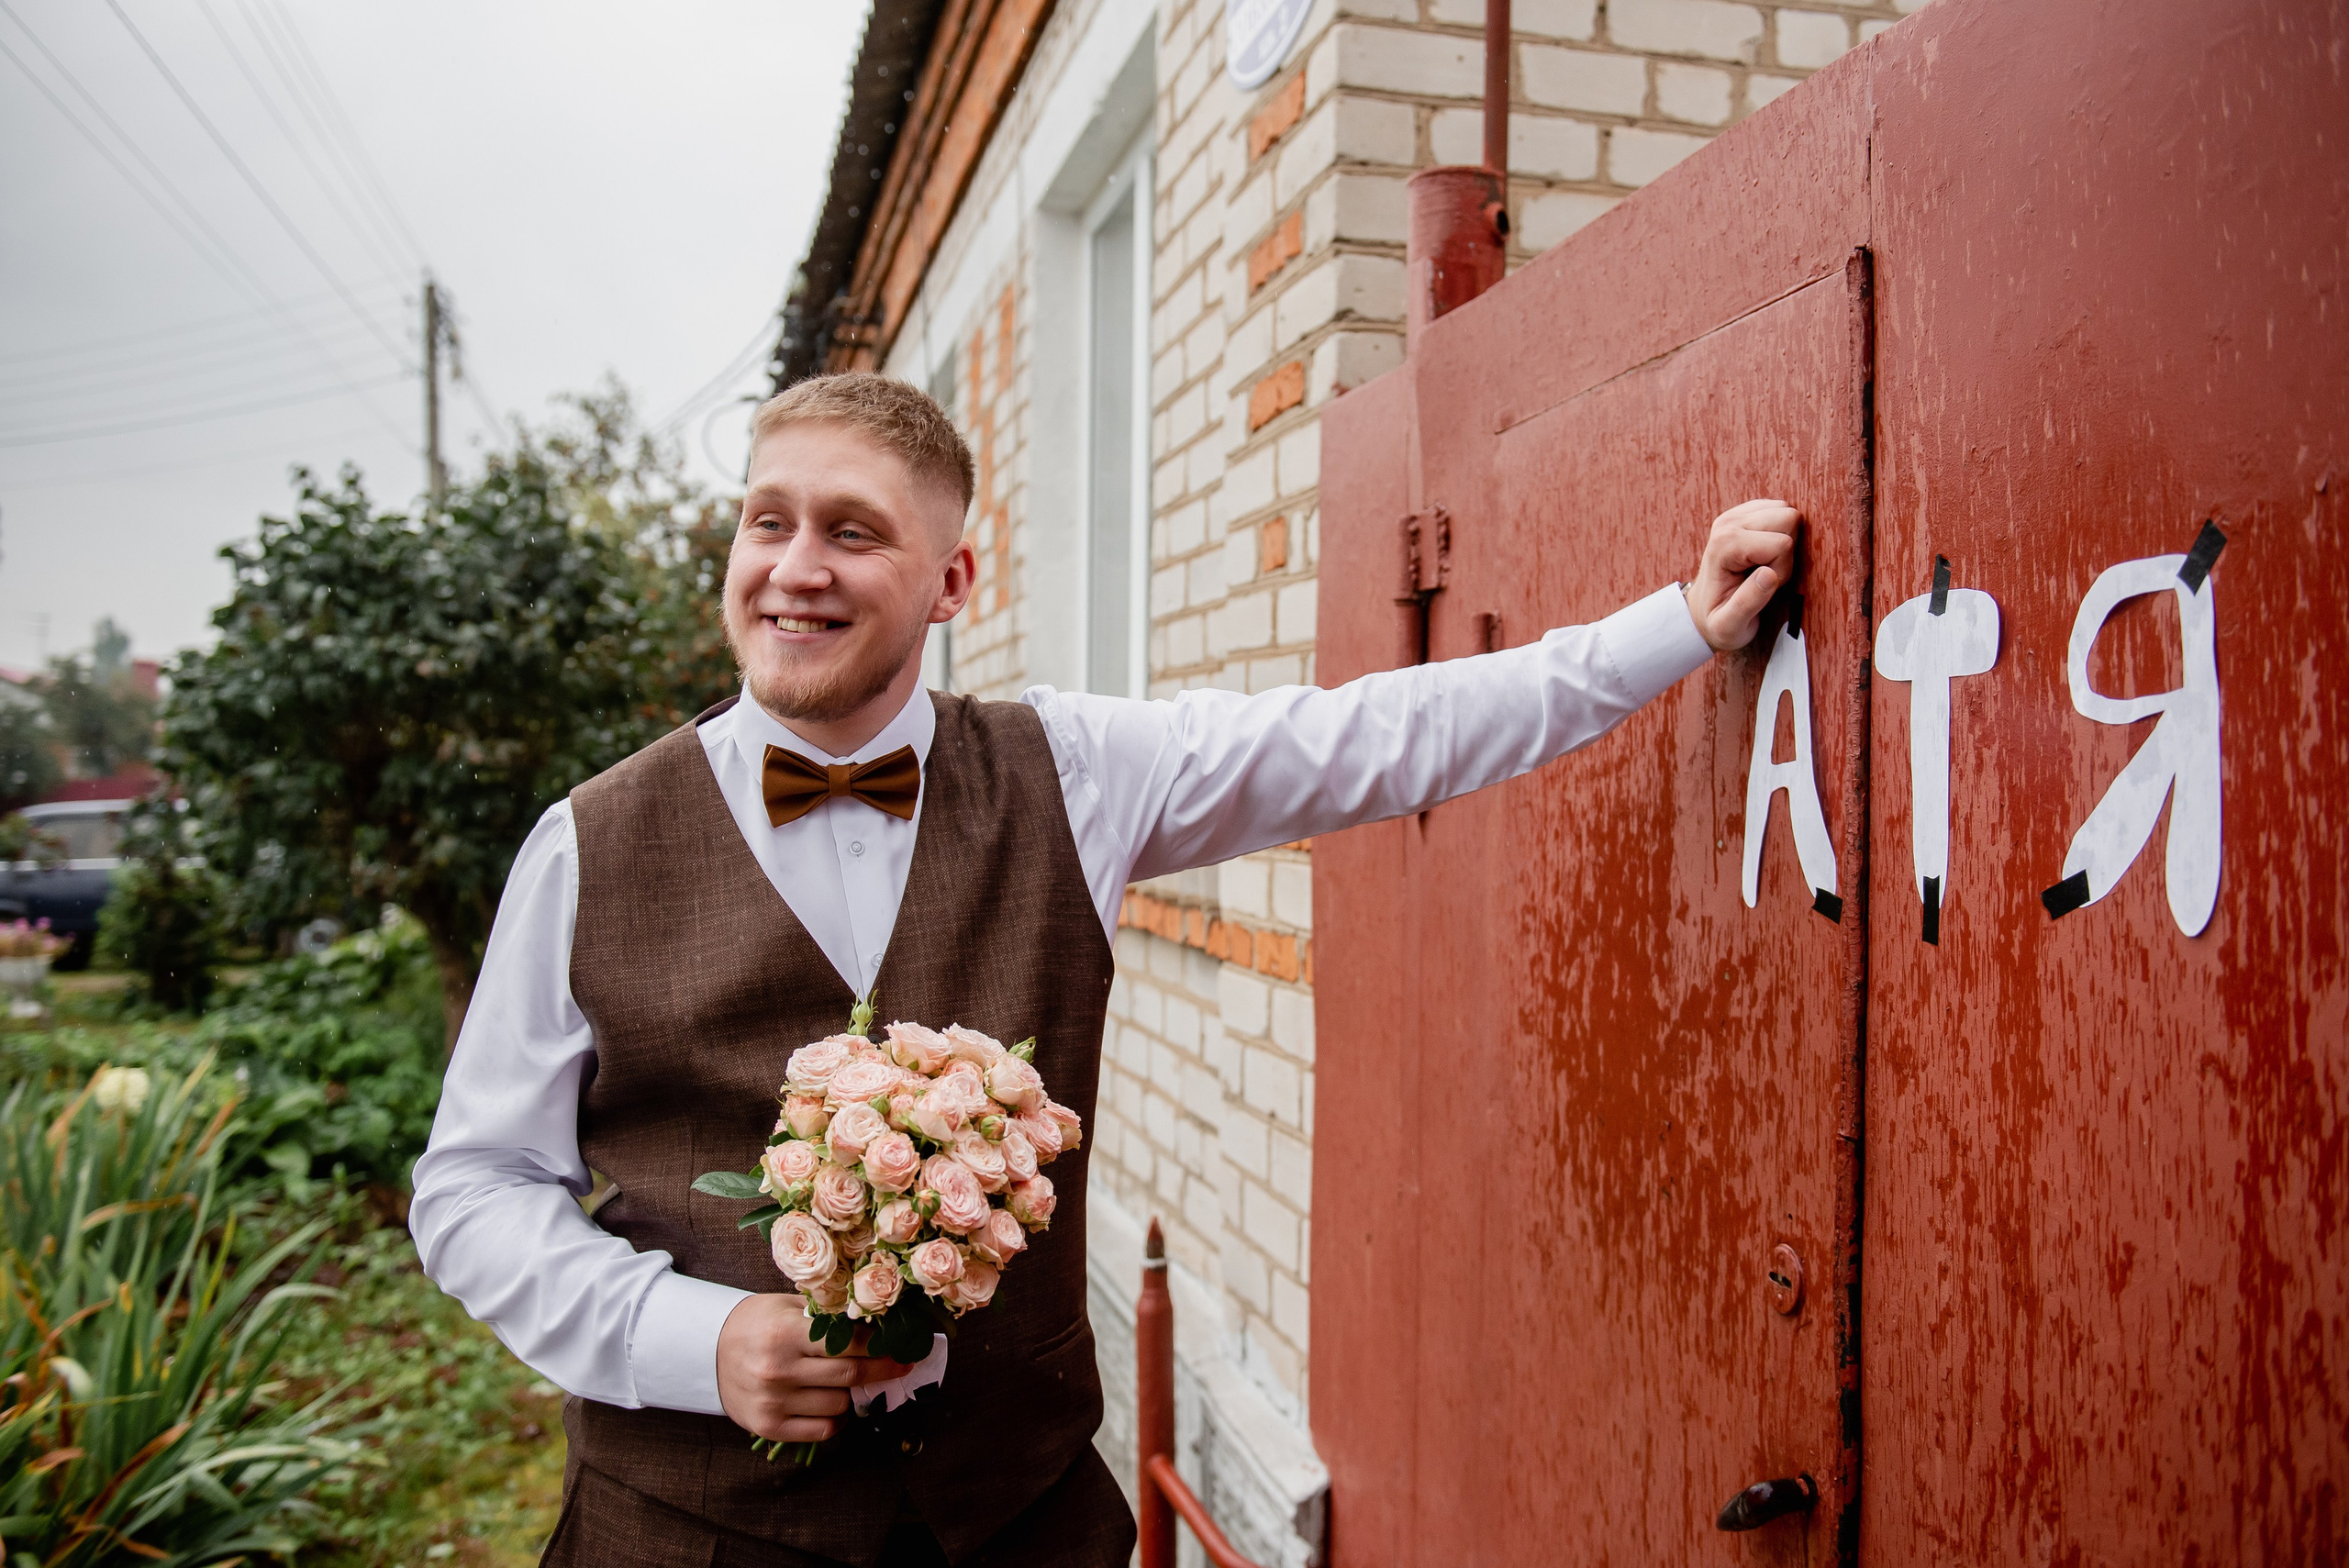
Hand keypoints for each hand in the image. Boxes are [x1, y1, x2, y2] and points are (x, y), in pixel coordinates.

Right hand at [715, 1293, 911, 1442]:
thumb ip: (825, 1318)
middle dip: (883, 1370)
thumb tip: (876, 1327)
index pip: (848, 1343)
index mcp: (785, 1333)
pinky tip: (831, 1403)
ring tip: (847, 1381)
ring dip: (852, 1395)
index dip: (881, 1347)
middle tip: (901, 1365)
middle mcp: (779, 1369)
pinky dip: (835, 1418)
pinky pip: (822, 1430)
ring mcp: (774, 1401)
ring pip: (840, 1405)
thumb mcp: (785, 1307)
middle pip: (850, 1376)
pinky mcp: (769, 1426)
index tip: (902, 1346)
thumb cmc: (755, 1324)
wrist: (706, 1350)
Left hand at [1684, 499, 1800, 651]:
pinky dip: (1781, 532)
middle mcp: (1728, 523)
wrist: (1703, 610)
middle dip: (1787, 551)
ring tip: (1765, 565)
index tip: (1764, 586)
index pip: (1783, 544)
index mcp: (1724, 545)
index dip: (1782, 569)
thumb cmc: (1718, 622)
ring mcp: (1735, 515)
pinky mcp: (1745, 513)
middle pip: (1789, 518)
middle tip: (1767, 574)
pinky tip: (1765, 552)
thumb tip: (1769, 575)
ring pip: (1788, 512)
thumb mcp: (1729, 627)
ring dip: (1785, 542)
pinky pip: (1781, 509)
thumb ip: (1747, 605)